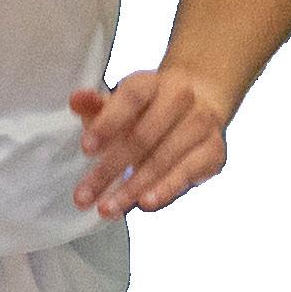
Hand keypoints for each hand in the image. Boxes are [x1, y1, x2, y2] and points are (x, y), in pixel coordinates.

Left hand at [68, 67, 230, 219]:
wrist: (201, 104)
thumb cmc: (150, 109)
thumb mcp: (121, 105)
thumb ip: (97, 106)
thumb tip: (76, 99)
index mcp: (152, 83)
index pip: (131, 98)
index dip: (108, 123)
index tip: (86, 148)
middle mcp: (181, 98)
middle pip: (142, 136)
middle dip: (110, 169)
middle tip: (83, 196)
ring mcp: (201, 124)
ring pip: (163, 159)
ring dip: (132, 187)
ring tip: (107, 208)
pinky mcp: (213, 151)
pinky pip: (187, 173)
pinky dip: (165, 189)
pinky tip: (145, 203)